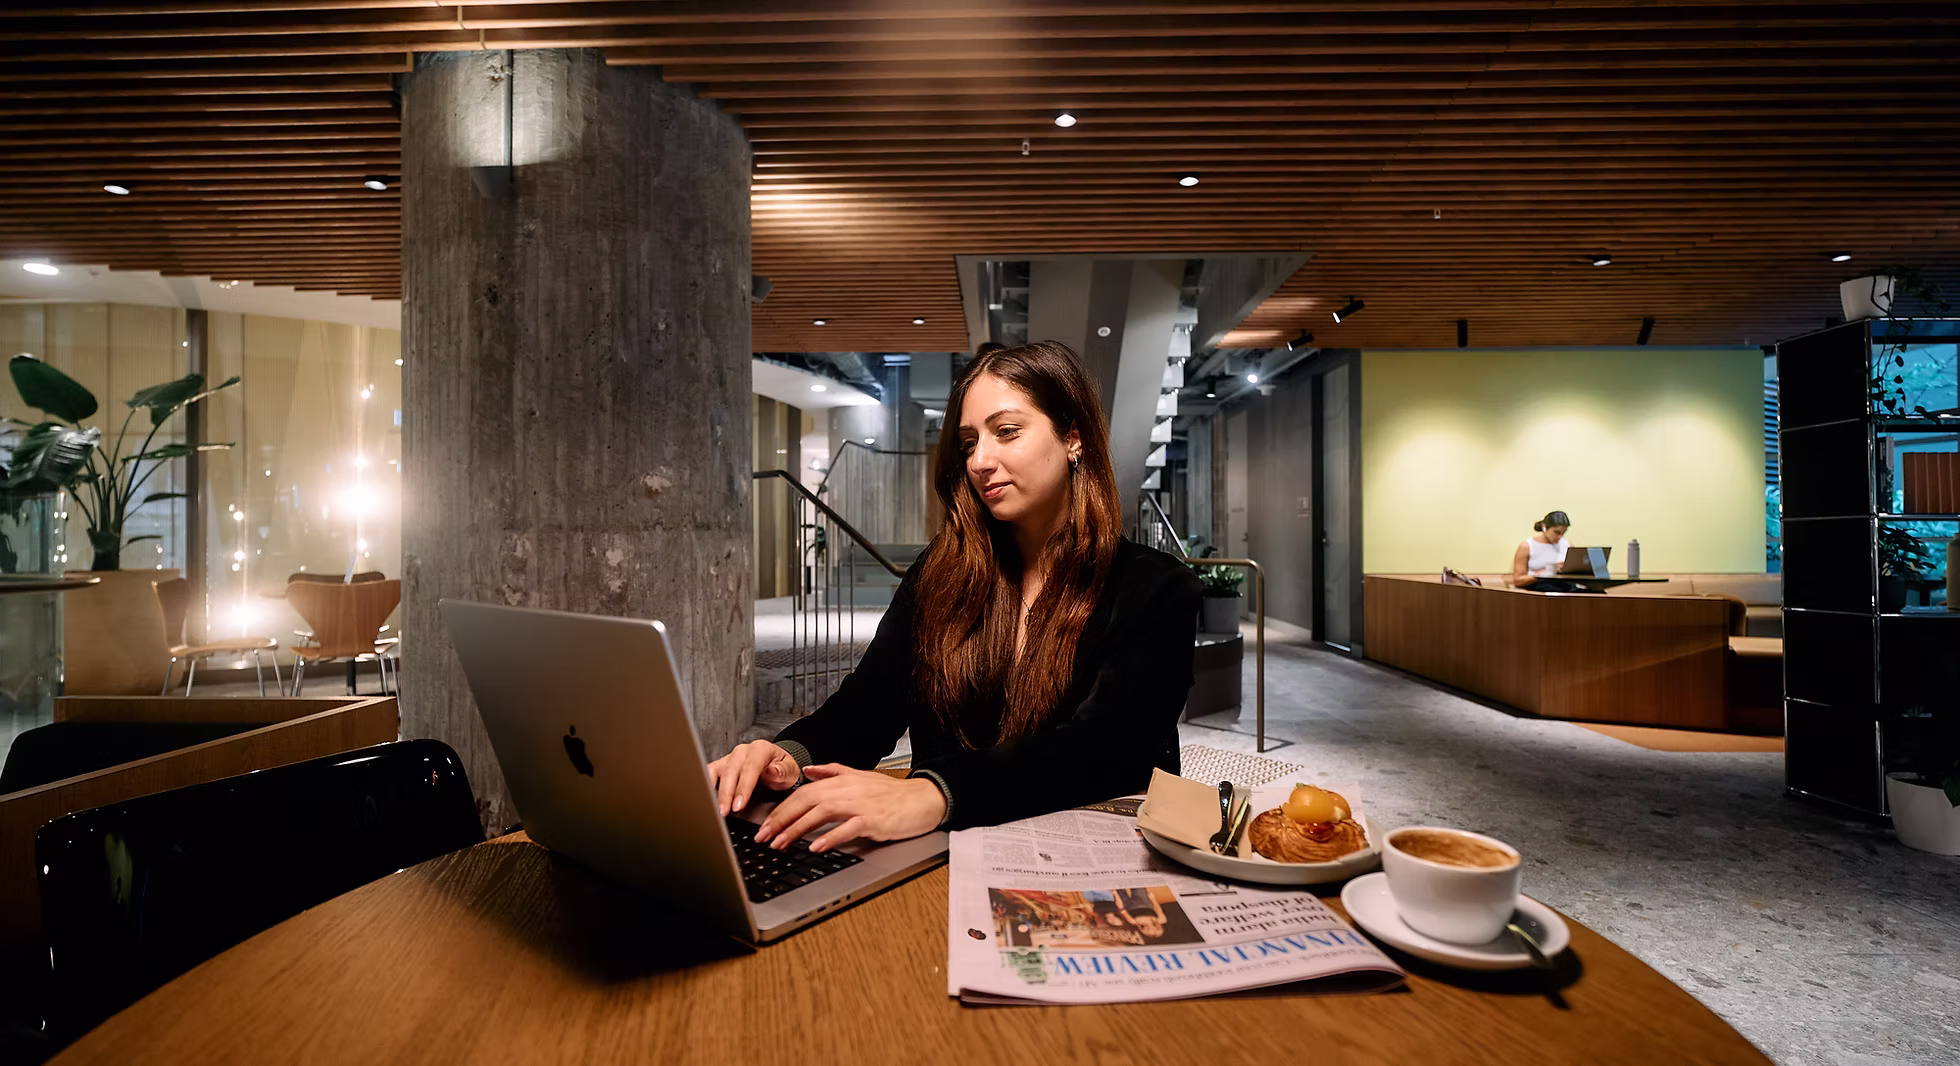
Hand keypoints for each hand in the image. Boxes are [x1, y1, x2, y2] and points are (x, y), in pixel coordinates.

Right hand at [707, 740, 800, 815]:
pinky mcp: (722, 765)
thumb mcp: (790, 771)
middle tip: (725, 812)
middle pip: (731, 770)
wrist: (778, 765)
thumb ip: (782, 772)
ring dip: (714, 791)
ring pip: (717, 771)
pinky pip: (710, 772)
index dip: (743, 788)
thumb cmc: (784, 769)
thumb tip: (772, 771)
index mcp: (761, 749)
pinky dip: (706, 785)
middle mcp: (743, 751)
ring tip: (715, 808)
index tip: (739, 805)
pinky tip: (706, 799)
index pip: (750, 768)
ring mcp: (730, 757)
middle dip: (727, 793)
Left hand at [753, 765, 946, 851]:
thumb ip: (831, 771)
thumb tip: (808, 770)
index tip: (764, 826)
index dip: (780, 809)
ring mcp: (859, 804)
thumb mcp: (859, 776)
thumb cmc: (891, 793)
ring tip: (780, 844)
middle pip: (805, 801)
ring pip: (820, 814)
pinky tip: (816, 847)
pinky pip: (847, 828)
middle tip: (763, 838)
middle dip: (780, 820)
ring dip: (797, 830)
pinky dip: (830, 837)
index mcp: (840, 780)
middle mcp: (846, 789)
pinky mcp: (873, 820)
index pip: (802, 793)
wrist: (922, 798)